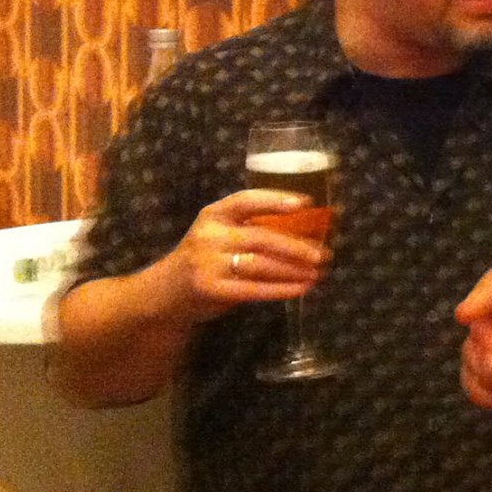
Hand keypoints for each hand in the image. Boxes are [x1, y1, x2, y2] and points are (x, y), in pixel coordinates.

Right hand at [172, 189, 330, 318]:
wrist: (167, 292)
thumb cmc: (206, 258)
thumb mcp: (220, 234)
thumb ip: (252, 228)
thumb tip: (306, 228)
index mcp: (214, 214)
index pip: (247, 201)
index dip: (276, 200)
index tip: (305, 203)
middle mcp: (210, 235)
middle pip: (261, 237)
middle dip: (297, 246)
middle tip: (324, 253)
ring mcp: (208, 263)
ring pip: (261, 265)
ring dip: (294, 270)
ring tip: (317, 273)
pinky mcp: (212, 289)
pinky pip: (254, 289)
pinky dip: (281, 289)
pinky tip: (301, 288)